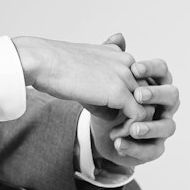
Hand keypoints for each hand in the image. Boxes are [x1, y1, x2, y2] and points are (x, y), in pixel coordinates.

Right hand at [12, 32, 147, 123]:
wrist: (43, 62)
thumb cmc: (54, 67)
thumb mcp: (81, 70)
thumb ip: (99, 82)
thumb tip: (109, 107)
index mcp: (117, 53)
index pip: (136, 78)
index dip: (128, 97)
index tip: (113, 112)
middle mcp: (126, 61)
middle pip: (145, 92)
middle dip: (134, 111)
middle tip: (118, 128)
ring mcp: (125, 76)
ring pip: (145, 104)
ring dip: (133, 122)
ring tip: (117, 134)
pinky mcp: (119, 92)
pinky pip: (138, 116)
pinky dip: (128, 129)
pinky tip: (114, 136)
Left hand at [89, 47, 178, 168]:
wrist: (101, 128)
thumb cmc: (111, 99)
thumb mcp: (108, 81)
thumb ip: (114, 60)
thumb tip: (117, 37)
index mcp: (157, 84)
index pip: (163, 71)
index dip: (152, 69)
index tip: (134, 68)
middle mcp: (166, 105)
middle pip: (172, 96)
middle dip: (156, 95)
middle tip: (138, 94)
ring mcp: (163, 126)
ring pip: (168, 126)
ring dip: (149, 127)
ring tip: (131, 128)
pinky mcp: (155, 148)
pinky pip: (152, 150)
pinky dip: (136, 148)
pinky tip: (119, 143)